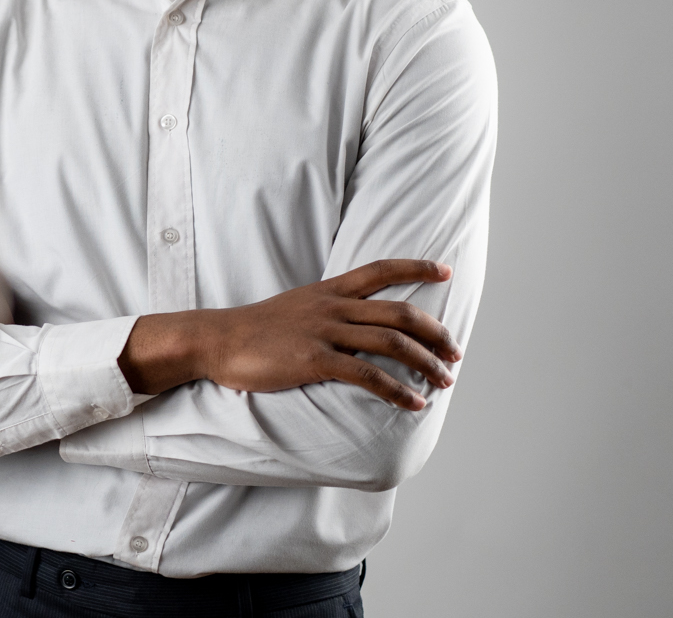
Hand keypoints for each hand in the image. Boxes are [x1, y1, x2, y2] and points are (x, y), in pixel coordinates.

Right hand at [118, 259, 460, 409]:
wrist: (217, 340)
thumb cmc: (255, 330)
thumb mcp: (295, 307)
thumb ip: (327, 311)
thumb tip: (354, 326)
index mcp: (328, 290)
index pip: (381, 270)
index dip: (416, 268)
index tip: (446, 272)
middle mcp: (332, 307)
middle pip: (399, 312)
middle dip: (435, 333)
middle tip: (455, 353)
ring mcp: (324, 332)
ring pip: (391, 343)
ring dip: (426, 364)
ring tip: (444, 381)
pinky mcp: (314, 360)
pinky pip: (368, 375)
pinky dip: (397, 390)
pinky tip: (413, 404)